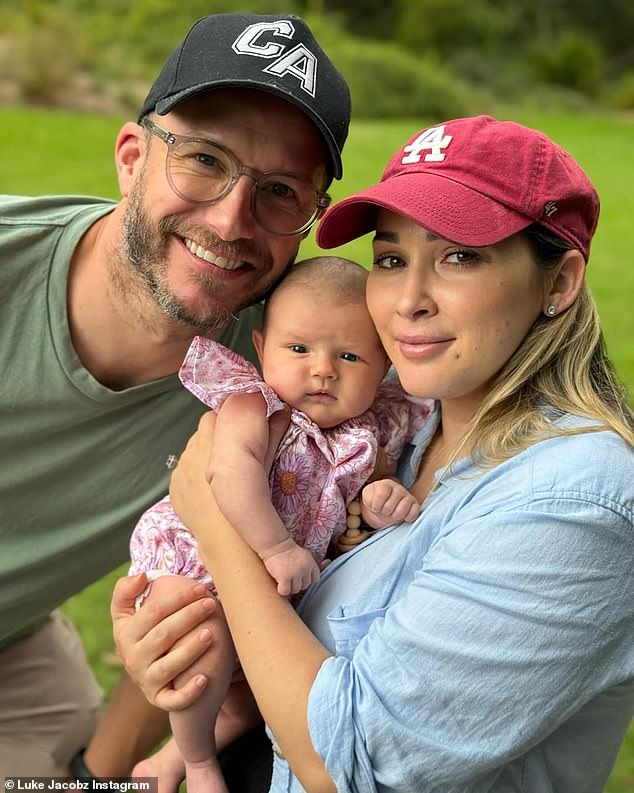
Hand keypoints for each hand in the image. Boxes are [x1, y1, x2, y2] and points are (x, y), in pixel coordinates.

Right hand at [111, 572, 219, 709]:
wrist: (146, 673)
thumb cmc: (143, 633)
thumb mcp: (126, 613)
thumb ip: (126, 590)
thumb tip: (142, 576)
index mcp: (126, 634)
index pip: (152, 612)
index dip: (177, 598)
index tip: (200, 588)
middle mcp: (133, 659)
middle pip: (163, 636)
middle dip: (188, 617)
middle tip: (210, 604)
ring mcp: (146, 680)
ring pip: (168, 667)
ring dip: (190, 651)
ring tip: (211, 633)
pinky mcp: (159, 699)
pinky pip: (173, 700)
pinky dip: (188, 692)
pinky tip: (205, 679)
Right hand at [261, 537, 320, 595]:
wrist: (276, 544)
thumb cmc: (289, 550)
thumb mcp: (305, 555)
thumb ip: (310, 565)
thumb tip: (316, 573)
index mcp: (311, 563)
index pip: (315, 580)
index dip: (307, 579)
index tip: (300, 577)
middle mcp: (305, 569)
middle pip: (305, 586)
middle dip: (297, 583)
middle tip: (290, 577)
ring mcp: (295, 574)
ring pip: (295, 590)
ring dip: (289, 587)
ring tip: (284, 579)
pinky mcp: (284, 578)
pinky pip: (285, 591)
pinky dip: (282, 590)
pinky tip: (279, 583)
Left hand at [361, 478, 419, 529]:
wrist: (385, 506)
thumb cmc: (375, 501)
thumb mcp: (368, 499)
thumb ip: (369, 500)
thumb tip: (375, 506)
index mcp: (386, 484)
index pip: (380, 496)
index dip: (376, 506)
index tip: (375, 508)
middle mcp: (399, 488)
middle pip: (389, 506)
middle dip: (384, 513)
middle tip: (384, 511)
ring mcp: (408, 496)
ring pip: (401, 511)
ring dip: (394, 517)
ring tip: (392, 514)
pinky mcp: (415, 505)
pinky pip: (414, 514)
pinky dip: (407, 518)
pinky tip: (402, 517)